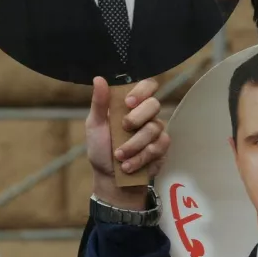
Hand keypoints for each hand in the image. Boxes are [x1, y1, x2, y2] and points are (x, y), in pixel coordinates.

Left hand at [85, 77, 169, 208]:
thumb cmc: (101, 148)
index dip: (142, 90)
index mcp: (129, 105)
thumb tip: (98, 78)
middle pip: (154, 104)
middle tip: (123, 128)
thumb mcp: (95, 125)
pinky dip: (141, 157)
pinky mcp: (162, 148)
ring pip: (154, 128)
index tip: (128, 102)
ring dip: (133, 144)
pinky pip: (158, 147)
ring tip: (119, 156)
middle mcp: (145, 115)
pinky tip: (128, 165)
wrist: (110, 178)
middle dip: (137, 118)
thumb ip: (99, 103)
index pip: (147, 86)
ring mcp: (156, 131)